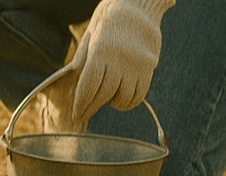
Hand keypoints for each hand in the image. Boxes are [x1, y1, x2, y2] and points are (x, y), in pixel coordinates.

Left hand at [70, 0, 172, 123]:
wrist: (139, 5)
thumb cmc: (110, 19)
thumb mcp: (91, 32)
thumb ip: (83, 55)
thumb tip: (76, 75)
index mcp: (100, 51)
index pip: (89, 86)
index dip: (82, 104)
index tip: (77, 114)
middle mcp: (119, 60)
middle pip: (104, 94)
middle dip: (92, 108)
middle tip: (84, 115)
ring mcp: (136, 64)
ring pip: (124, 97)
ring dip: (112, 104)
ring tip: (105, 102)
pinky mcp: (150, 67)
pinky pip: (140, 93)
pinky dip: (130, 102)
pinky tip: (121, 100)